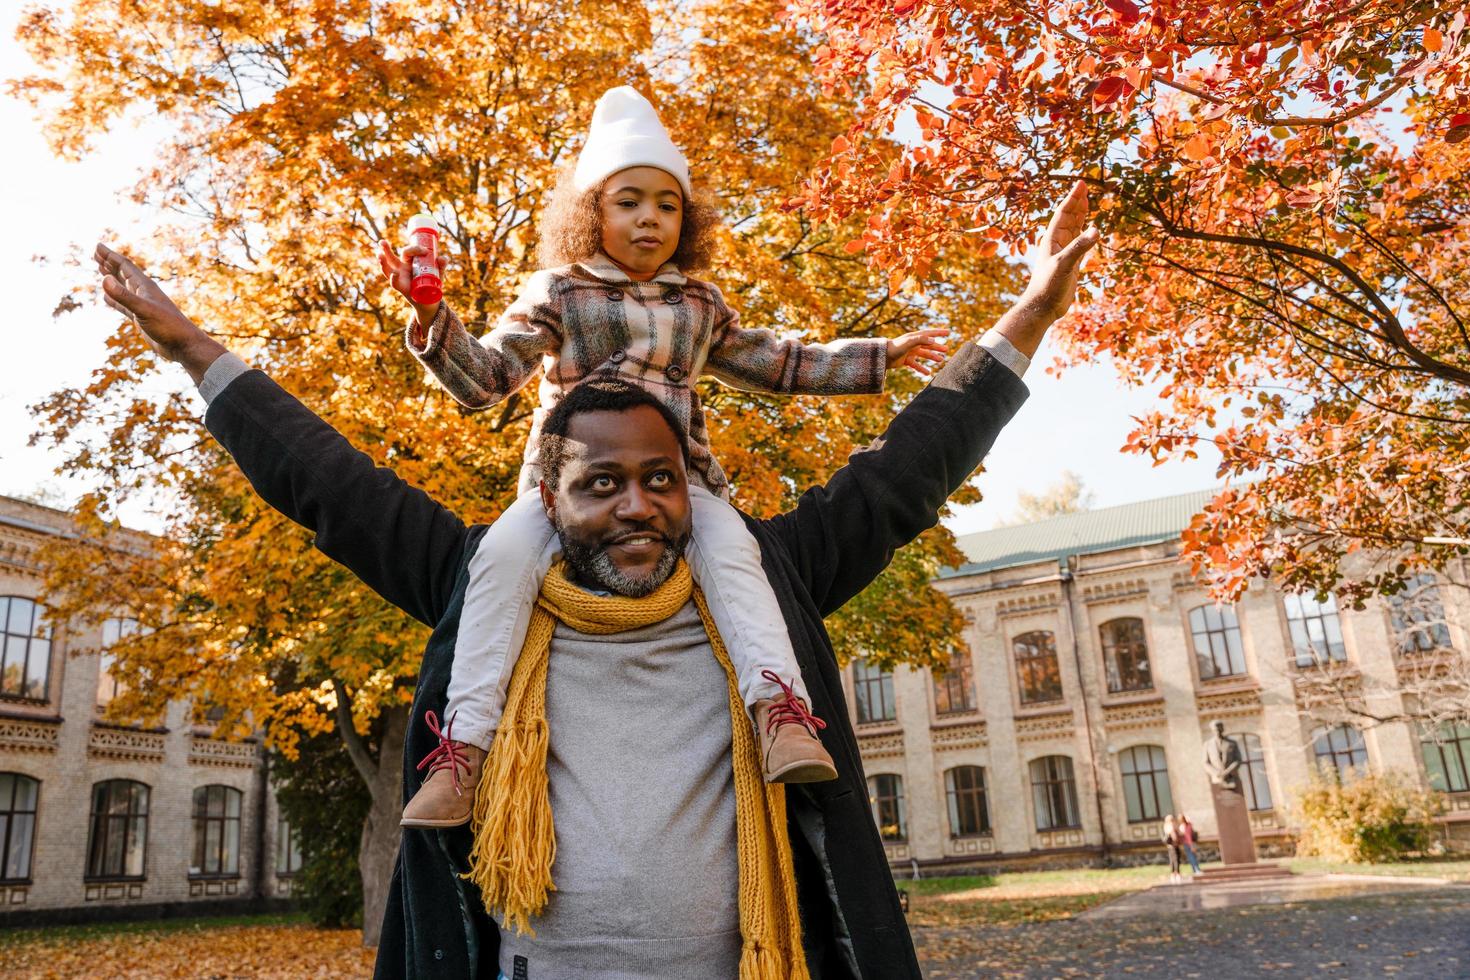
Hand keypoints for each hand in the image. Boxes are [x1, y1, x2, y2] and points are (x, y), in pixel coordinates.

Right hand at [95, 243, 225, 383]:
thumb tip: (104, 279)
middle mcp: (144, 293)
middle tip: (95, 253)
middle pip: (123, 273)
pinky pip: (124, 304)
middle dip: (109, 263)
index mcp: (145, 287)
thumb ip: (124, 296)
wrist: (183, 346)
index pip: (125, 266)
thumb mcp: (143, 310)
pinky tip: (106, 297)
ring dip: (111, 277)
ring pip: (123, 287)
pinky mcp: (141, 318)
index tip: (97, 246)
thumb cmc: (168, 327)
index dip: (110, 256)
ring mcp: (143, 306)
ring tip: (100, 269)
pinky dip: (114, 299)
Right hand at [376, 238, 447, 326]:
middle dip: (385, 249)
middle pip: (391, 258)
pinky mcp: (402, 288)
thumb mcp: (438, 273)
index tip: (426, 251)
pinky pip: (395, 283)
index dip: (415, 249)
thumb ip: (441, 265)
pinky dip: (394, 279)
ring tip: (379, 255)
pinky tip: (394, 274)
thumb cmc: (432, 283)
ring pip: (388, 269)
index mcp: (409, 262)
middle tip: (381, 242)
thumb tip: (442, 258)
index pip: (407, 252)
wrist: (430, 301)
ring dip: (383, 262)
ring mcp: (399, 278)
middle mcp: (401, 268)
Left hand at [885, 327, 950, 375]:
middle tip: (947, 350)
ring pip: (924, 355)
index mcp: (915, 337)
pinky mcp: (906, 360)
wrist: (882, 356)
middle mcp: (913, 344)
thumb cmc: (895, 347)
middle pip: (928, 345)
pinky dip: (922, 369)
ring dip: (932, 357)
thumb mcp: (909, 342)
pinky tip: (928, 373)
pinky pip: (916, 365)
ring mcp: (909, 352)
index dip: (939, 332)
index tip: (948, 332)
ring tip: (941, 360)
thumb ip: (921, 340)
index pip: (930, 334)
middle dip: (938, 347)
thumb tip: (933, 340)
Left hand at [1018, 180, 1098, 324]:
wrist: (1043, 307)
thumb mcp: (1064, 264)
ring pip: (1074, 229)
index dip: (1073, 198)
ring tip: (1086, 201)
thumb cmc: (1048, 286)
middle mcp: (1057, 243)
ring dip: (1081, 215)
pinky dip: (1085, 234)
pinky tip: (1090, 230)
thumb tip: (1097, 230)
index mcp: (1052, 240)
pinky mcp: (1070, 264)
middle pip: (1069, 217)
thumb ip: (1079, 247)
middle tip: (1084, 186)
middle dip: (1077, 202)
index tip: (1081, 183)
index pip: (1064, 213)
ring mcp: (1064, 253)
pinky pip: (1080, 243)